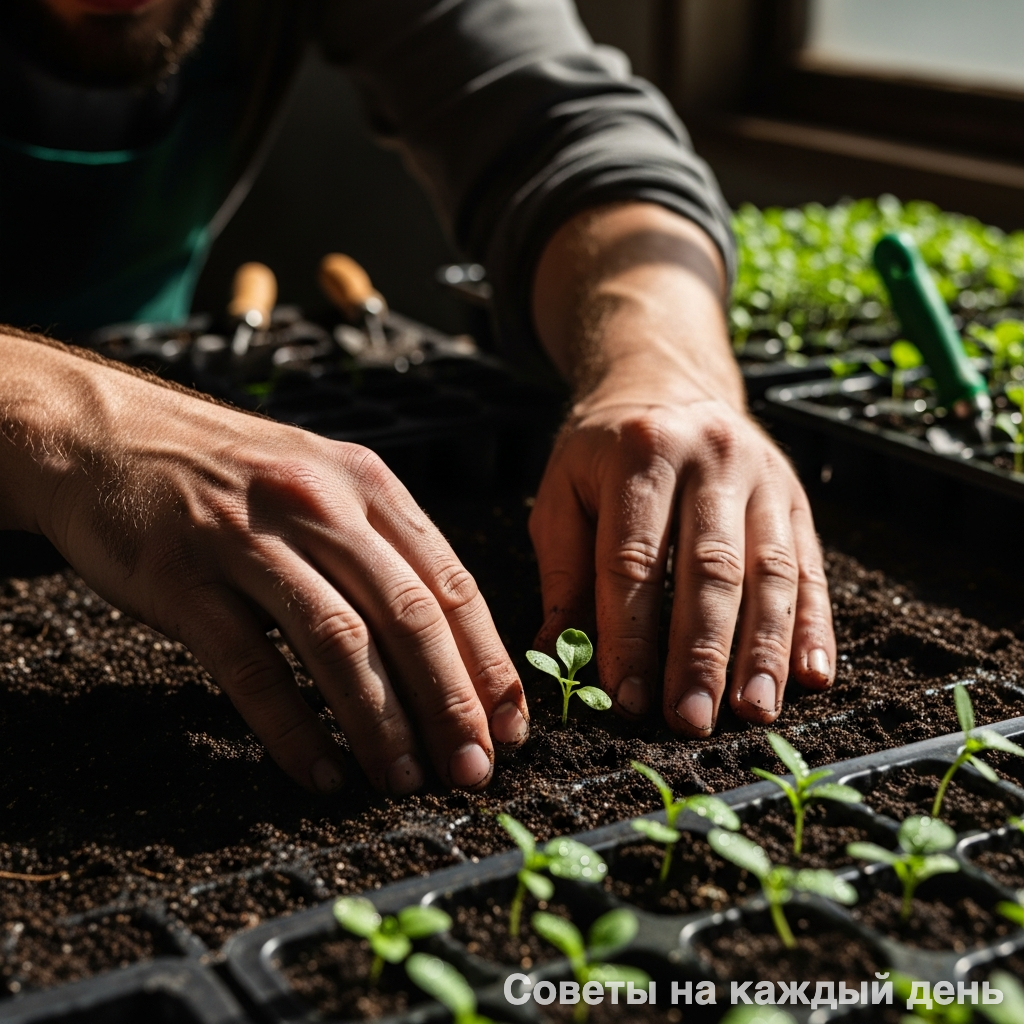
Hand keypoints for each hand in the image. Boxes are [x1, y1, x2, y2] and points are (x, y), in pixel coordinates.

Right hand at [0, 334, 527, 792]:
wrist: (106, 432)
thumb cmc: (229, 474)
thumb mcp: (322, 483)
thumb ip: (380, 549)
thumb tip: (446, 649)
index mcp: (367, 486)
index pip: (451, 583)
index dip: (488, 662)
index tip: (512, 726)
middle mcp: (319, 504)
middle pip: (408, 616)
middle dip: (451, 703)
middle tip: (472, 771)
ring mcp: (249, 539)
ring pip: (339, 643)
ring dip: (381, 724)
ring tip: (406, 782)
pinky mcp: (184, 578)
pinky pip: (252, 668)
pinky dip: (293, 729)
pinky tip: (322, 775)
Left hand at [529, 203, 834, 733]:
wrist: (665, 381)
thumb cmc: (601, 452)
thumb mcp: (563, 494)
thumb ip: (563, 572)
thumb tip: (557, 656)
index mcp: (640, 454)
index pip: (634, 559)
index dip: (630, 634)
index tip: (626, 699)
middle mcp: (710, 458)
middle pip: (710, 569)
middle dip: (700, 653)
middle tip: (690, 720)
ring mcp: (763, 475)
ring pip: (770, 572)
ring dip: (763, 651)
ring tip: (753, 712)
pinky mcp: (797, 497)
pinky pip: (811, 567)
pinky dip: (813, 627)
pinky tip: (810, 677)